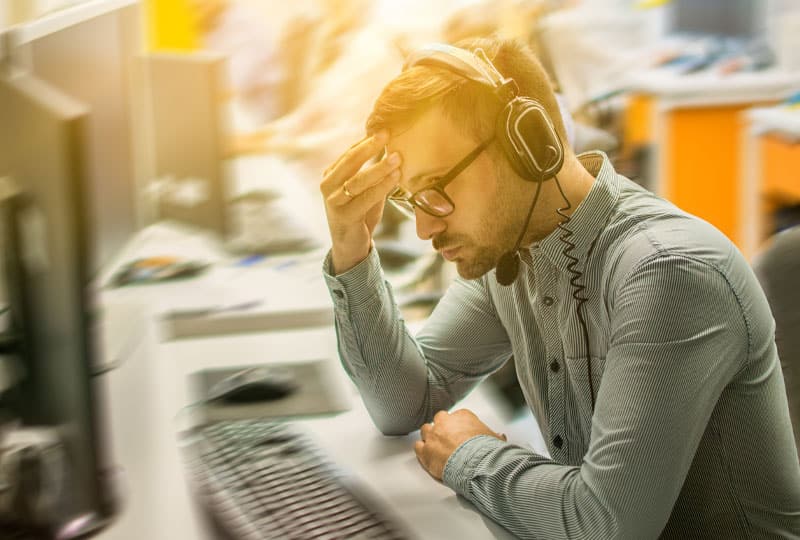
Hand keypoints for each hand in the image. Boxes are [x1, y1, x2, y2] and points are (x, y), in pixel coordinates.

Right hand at [320, 131, 401, 273]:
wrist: (350, 246)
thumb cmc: (359, 214)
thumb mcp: (365, 190)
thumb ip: (372, 172)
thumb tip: (391, 148)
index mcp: (331, 176)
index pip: (349, 153)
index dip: (366, 141)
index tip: (385, 129)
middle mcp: (328, 186)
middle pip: (350, 162)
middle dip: (369, 147)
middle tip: (387, 134)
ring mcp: (334, 202)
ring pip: (358, 180)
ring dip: (380, 167)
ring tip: (398, 157)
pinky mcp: (344, 217)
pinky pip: (365, 198)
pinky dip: (382, 186)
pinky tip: (395, 177)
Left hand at [414, 409, 506, 480]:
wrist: (476, 464)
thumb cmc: (485, 451)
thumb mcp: (494, 440)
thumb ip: (494, 436)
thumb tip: (500, 437)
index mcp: (462, 416)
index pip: (456, 416)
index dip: (457, 425)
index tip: (460, 432)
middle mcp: (446, 422)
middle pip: (439, 420)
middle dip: (442, 427)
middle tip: (446, 436)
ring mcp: (434, 436)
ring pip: (426, 430)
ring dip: (430, 436)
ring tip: (434, 444)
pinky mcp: (426, 450)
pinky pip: (418, 446)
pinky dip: (421, 449)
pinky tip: (424, 452)